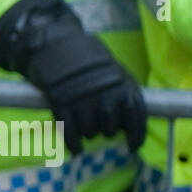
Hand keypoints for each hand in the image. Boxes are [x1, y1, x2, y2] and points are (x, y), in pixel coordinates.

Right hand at [0, 0, 146, 154]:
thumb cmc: (85, 57)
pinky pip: (70, 132)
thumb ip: (124, 93)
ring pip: (90, 131)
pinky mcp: (60, 102)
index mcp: (122, 83)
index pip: (136, 118)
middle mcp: (104, 93)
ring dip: (89, 134)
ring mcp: (81, 98)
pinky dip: (74, 144)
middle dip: (107, 130)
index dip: (136, 137)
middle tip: (101, 126)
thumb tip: (131, 123)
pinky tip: (77, 150)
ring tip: (85, 127)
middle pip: (110, 128)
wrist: (54, 41)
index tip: (132, 147)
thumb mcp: (113, 69)